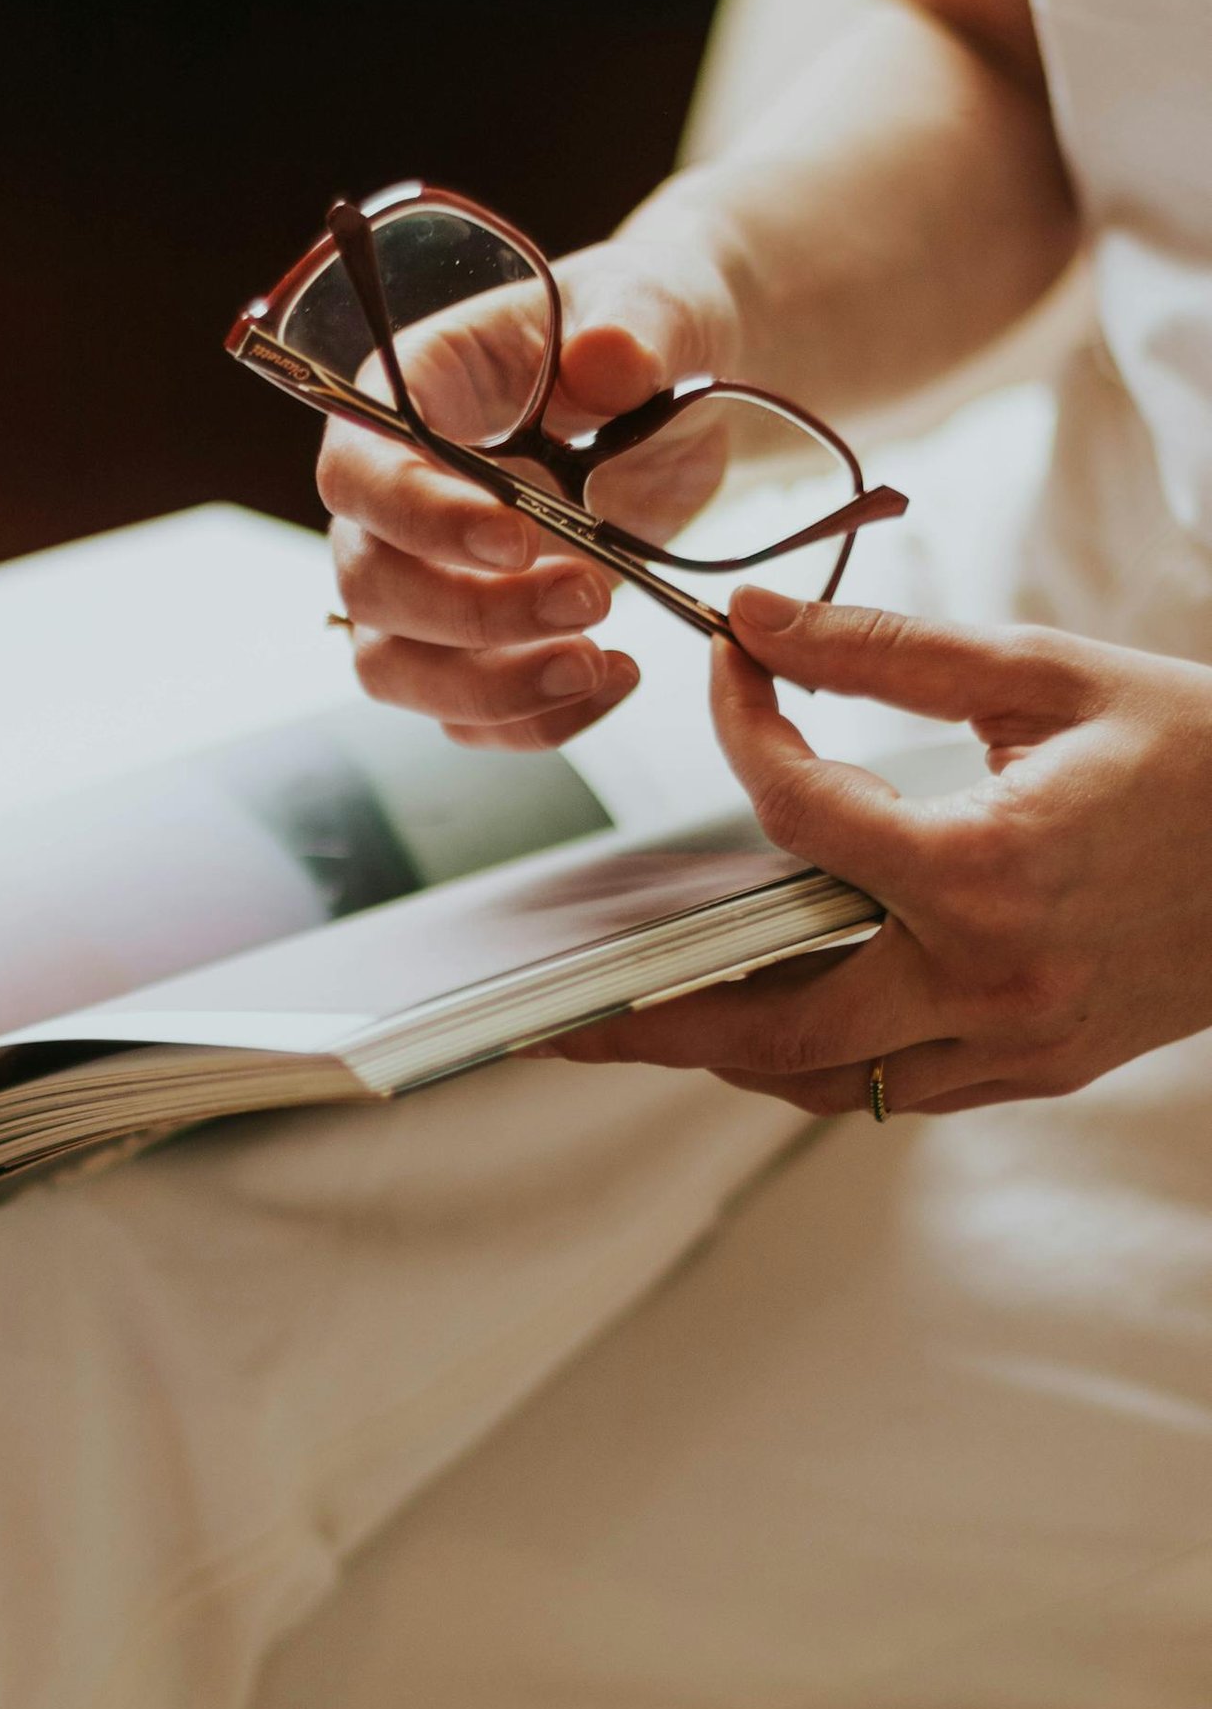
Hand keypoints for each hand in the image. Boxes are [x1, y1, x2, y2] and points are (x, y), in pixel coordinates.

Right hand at [319, 234, 739, 751]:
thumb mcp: (655, 307)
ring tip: (597, 664)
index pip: (360, 473)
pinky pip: (467, 713)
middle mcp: (390, 499)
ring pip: (394, 668)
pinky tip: (613, 681)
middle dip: (473, 611)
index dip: (420, 517)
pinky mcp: (469, 643)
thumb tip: (608, 358)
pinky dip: (535, 720)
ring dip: (490, 687)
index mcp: (405, 396)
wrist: (677, 394)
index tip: (515, 540)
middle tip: (590, 597)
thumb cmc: (642, 331)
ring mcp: (420, 582)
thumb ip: (635, 329)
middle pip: (368, 583)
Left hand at [547, 585, 1211, 1113]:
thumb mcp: (1050, 675)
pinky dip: (826, 1057)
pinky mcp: (1042, 1069)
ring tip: (648, 1019)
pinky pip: (899, 1088)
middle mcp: (992, 978)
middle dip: (654, 1024)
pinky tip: (781, 1011)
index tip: (725, 679)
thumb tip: (753, 621)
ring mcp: (1019, 1042)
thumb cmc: (1206, 751)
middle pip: (772, 1028)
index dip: (742, 736)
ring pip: (828, 1081)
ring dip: (732, 1050)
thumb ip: (887, 651)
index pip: (800, 817)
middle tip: (562, 1013)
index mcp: (987, 869)